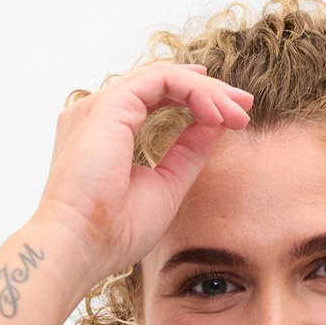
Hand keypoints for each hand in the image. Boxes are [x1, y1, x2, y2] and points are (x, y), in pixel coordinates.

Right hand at [33, 63, 254, 285]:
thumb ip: (188, 151)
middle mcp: (98, 112)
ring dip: (207, 91)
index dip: (196, 102)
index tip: (232, 119)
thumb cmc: (114, 232)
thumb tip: (216, 123)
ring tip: (238, 112)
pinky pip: (161, 80)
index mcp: (106, 131)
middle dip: (208, 90)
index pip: (156, 99)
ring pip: (164, 77)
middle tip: (245, 106)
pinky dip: (194, 91)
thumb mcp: (167, 185)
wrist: (80, 247)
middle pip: (161, 83)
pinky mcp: (109, 105)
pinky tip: (217, 114)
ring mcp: (100, 105)